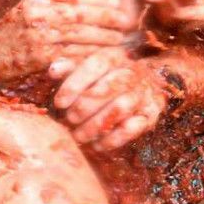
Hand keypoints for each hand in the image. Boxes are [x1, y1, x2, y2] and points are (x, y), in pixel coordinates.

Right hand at [0, 0, 135, 79]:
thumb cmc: (11, 32)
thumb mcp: (26, 8)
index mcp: (36, 1)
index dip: (99, 0)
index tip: (116, 3)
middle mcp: (38, 16)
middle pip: (82, 15)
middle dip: (108, 18)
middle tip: (126, 22)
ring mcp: (39, 37)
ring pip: (82, 36)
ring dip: (104, 38)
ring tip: (118, 40)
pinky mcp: (41, 58)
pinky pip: (74, 55)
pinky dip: (91, 55)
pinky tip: (103, 56)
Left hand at [52, 49, 166, 150]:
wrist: (146, 82)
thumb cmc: (104, 77)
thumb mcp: (87, 67)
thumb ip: (69, 68)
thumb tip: (53, 71)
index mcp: (113, 57)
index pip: (94, 66)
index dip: (74, 85)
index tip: (59, 103)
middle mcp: (131, 72)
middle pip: (107, 89)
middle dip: (83, 108)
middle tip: (68, 120)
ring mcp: (143, 93)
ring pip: (119, 109)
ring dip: (95, 126)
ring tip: (78, 136)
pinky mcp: (150, 114)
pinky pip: (132, 129)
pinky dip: (112, 140)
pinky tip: (95, 145)